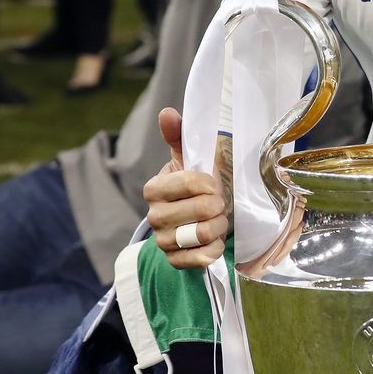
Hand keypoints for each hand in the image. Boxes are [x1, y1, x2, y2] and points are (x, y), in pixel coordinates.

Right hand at [143, 108, 229, 268]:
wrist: (194, 218)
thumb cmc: (194, 186)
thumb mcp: (189, 159)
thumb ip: (178, 136)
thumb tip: (166, 113)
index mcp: (154, 188)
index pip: (193, 183)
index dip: (211, 184)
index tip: (213, 184)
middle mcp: (153, 216)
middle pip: (202, 210)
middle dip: (218, 206)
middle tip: (218, 204)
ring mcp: (162, 241)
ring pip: (203, 234)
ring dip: (218, 226)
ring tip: (216, 220)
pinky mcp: (174, 261)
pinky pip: (202, 257)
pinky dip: (214, 248)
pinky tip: (212, 240)